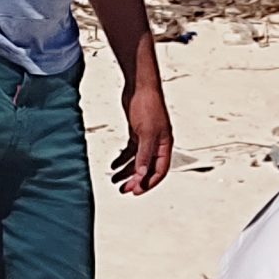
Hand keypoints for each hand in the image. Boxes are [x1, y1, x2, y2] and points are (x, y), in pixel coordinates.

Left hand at [111, 73, 172, 193]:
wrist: (139, 86)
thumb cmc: (148, 106)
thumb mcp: (145, 133)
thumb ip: (144, 155)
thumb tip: (142, 174)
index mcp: (164, 145)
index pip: (159, 171)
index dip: (148, 183)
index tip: (135, 192)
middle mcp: (157, 144)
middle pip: (148, 168)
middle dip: (136, 180)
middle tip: (123, 190)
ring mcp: (147, 138)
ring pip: (137, 161)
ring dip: (127, 172)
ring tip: (115, 181)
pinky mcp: (137, 132)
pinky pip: (130, 151)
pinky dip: (122, 159)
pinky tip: (113, 165)